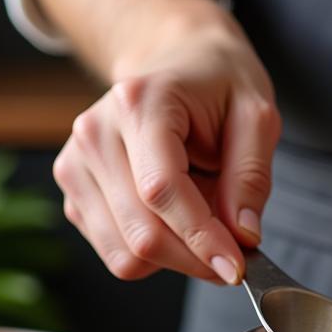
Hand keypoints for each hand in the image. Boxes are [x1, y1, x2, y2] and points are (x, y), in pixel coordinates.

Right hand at [52, 12, 279, 283]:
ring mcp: (76, 164)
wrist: (177, 62)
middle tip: (235, 256)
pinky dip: (154, 255)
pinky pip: (116, 253)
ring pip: (125, 254)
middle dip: (195, 259)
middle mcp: (95, 133)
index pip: (162, 191)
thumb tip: (243, 238)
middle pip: (141, 233)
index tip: (237, 269)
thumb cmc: (219, 87)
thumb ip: (251, 178)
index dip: (201, 239)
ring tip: (204, 223)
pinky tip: (175, 220)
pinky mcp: (74, 192)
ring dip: (176, 259)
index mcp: (139, 104)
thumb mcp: (257, 117)